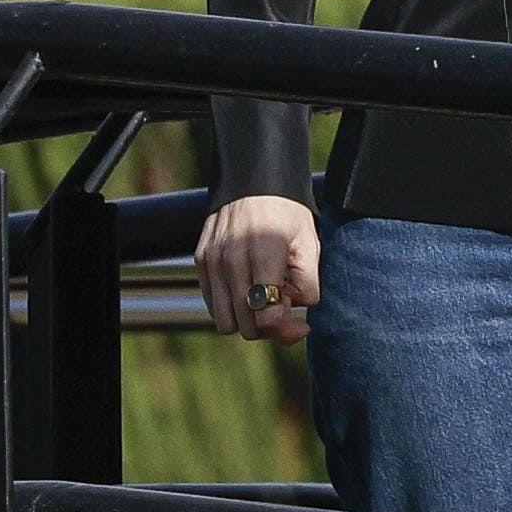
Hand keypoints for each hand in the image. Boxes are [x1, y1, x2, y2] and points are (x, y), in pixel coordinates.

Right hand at [195, 195, 320, 345]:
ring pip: (225, 322)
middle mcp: (232, 260)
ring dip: (247, 320)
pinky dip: (231, 307)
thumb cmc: (289, 215)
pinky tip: (248, 289)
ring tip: (266, 299)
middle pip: (245, 326)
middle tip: (285, 308)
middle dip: (269, 327)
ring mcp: (212, 262)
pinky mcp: (201, 262)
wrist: (253, 182)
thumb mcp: (310, 242)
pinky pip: (212, 305)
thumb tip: (297, 311)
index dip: (286, 329)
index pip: (265, 315)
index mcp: (264, 254)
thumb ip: (308, 281)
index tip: (301, 324)